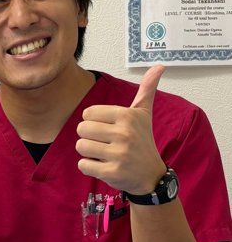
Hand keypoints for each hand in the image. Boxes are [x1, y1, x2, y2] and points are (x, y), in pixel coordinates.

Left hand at [76, 65, 166, 194]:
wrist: (151, 175)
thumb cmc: (142, 141)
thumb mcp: (144, 114)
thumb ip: (147, 89)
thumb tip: (160, 65)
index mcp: (128, 116)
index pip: (87, 114)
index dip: (93, 122)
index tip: (108, 129)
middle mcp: (124, 134)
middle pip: (81, 130)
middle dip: (89, 137)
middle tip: (106, 143)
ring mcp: (119, 154)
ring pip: (80, 146)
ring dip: (88, 152)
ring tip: (104, 154)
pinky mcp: (112, 173)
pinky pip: (83, 165)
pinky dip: (88, 167)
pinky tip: (104, 166)